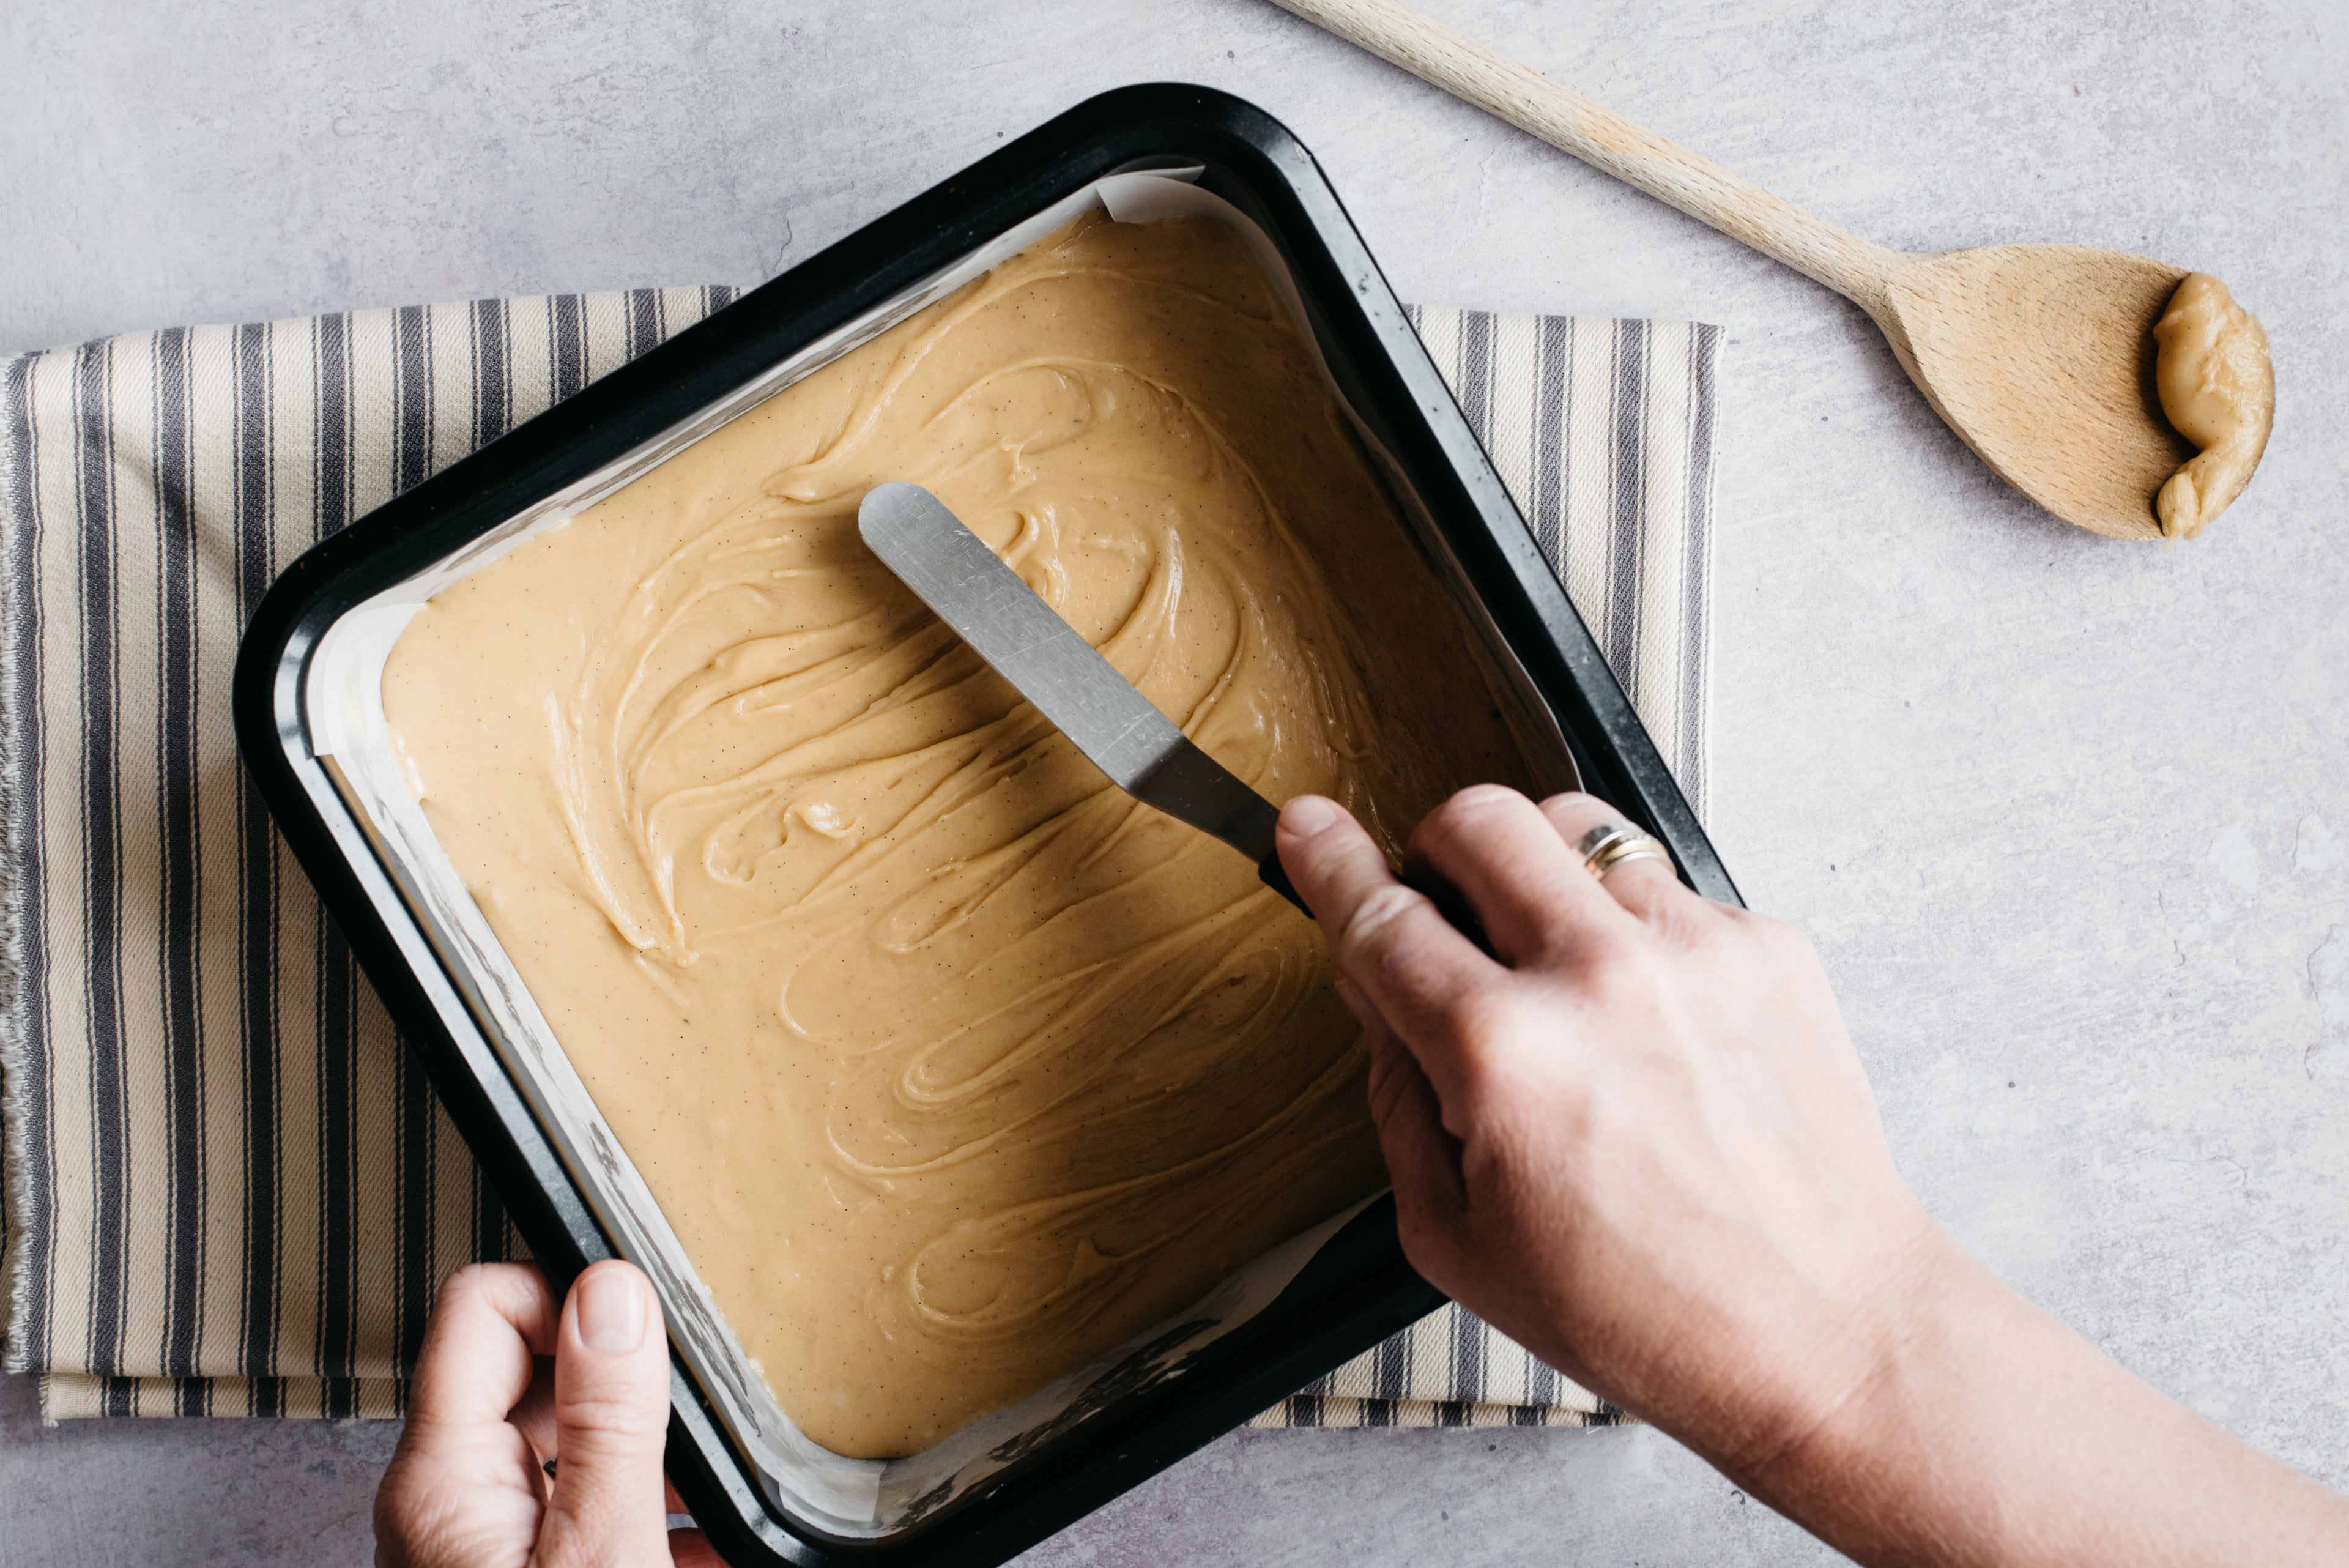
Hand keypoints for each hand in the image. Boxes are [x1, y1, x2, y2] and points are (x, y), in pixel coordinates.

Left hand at [374, 1261, 717, 1567]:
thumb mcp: (603, 1550)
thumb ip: (608, 1421)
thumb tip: (611, 1294)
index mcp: (442, 1482)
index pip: (481, 1305)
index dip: (569, 1297)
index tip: (642, 1330)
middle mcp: (441, 1503)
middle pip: (532, 1373)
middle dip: (622, 1380)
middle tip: (693, 1411)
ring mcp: (472, 1542)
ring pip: (564, 1444)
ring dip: (643, 1454)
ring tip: (711, 1487)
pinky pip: (573, 1509)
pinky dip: (637, 1511)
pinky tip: (698, 1542)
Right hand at [1277, 784, 1929, 1470]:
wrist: (1821, 1329)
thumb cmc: (1646, 1308)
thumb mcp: (1456, 1235)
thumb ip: (1397, 1093)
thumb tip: (1376, 989)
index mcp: (1502, 1055)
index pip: (1381, 915)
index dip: (1328, 860)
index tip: (1309, 826)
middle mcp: (1597, 978)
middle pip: (1479, 819)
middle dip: (1436, 848)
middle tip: (1443, 904)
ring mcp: (1694, 950)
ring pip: (1578, 829)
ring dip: (1539, 876)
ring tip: (1553, 959)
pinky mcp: (1767, 947)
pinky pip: (1667, 885)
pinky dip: (1633, 929)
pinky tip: (1646, 1013)